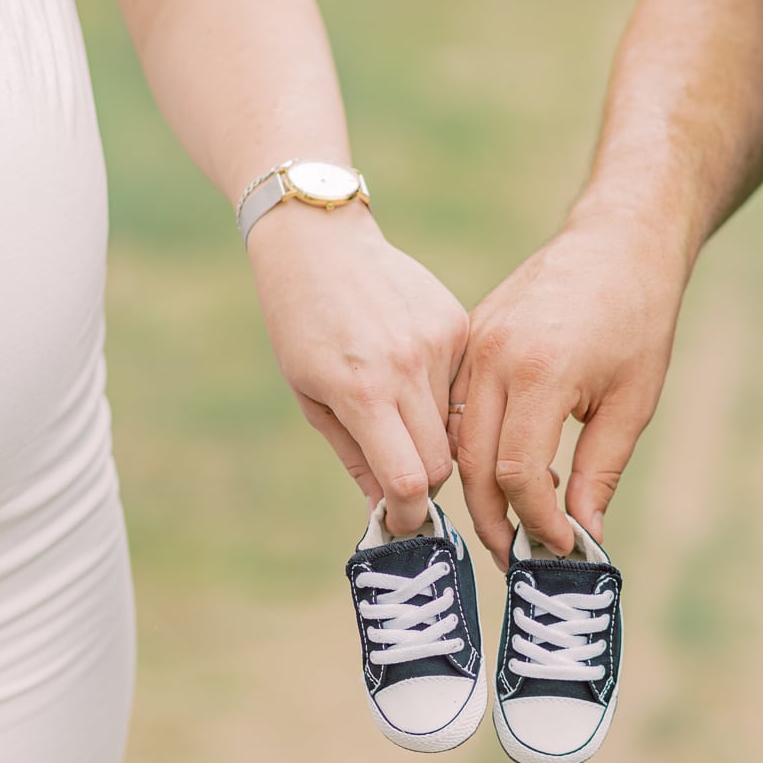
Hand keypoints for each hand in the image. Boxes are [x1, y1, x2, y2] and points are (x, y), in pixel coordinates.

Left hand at [246, 203, 468, 534]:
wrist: (322, 242)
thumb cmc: (301, 323)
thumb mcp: (311, 397)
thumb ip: (355, 456)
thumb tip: (385, 511)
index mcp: (362, 391)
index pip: (409, 479)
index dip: (409, 513)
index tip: (402, 520)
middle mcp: (407, 367)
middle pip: (440, 461)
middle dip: (422, 482)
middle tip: (401, 479)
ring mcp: (438, 342)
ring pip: (456, 426)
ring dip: (432, 437)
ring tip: (399, 414)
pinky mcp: (457, 322)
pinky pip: (461, 384)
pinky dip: (441, 394)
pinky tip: (411, 370)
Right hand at [451, 209, 686, 568]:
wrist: (617, 241)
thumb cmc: (638, 316)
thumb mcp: (633, 400)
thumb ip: (602, 470)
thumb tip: (582, 533)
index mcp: (540, 372)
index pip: (517, 472)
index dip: (536, 520)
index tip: (559, 546)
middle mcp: (493, 357)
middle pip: (472, 463)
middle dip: (494, 519)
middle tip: (517, 557)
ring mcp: (473, 344)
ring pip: (455, 439)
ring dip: (478, 489)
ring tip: (509, 525)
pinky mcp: (468, 337)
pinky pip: (455, 408)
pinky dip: (472, 448)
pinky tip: (507, 470)